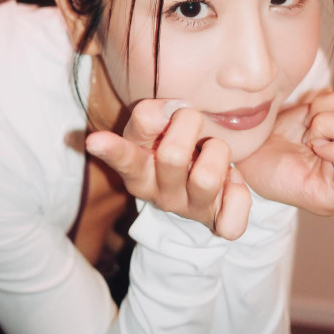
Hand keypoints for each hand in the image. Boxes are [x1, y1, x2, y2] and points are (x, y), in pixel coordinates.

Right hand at [86, 100, 251, 239]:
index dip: (111, 150)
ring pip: (207, 179)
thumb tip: (167, 110)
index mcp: (138, 170)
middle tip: (193, 119)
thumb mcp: (155, 130)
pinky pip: (232, 221)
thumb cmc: (174, 145)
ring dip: (218, 152)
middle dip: (189, 124)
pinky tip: (232, 181)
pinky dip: (238, 193)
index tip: (94, 140)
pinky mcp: (217, 224)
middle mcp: (159, 194)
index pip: (124, 158)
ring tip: (213, 150)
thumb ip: (151, 116)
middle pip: (172, 156)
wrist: (201, 184)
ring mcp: (188, 210)